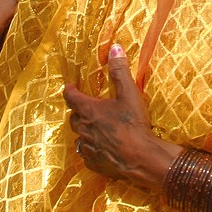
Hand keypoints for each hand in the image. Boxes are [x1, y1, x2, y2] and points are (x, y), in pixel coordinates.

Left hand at [63, 44, 177, 187]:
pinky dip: (90, 149)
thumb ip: (120, 71)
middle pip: (73, 118)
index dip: (70, 91)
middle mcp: (84, 129)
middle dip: (78, 112)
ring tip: (93, 129)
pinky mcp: (93, 163)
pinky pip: (86, 154)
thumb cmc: (133, 124)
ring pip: (79, 137)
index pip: (71, 97)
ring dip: (84, 131)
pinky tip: (99, 149)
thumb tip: (115, 48)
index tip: (70, 87)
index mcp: (89, 110)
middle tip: (85, 108)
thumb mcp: (129, 93)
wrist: (141, 158)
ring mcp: (87, 147)